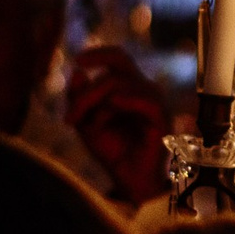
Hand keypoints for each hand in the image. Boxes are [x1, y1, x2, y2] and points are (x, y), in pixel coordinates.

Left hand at [66, 46, 169, 204]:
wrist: (128, 179)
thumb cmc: (112, 151)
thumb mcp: (86, 123)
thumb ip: (78, 99)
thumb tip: (76, 72)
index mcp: (130, 87)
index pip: (118, 58)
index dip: (99, 54)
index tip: (78, 61)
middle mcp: (145, 90)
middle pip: (117, 67)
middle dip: (90, 88)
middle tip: (73, 115)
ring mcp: (155, 102)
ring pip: (122, 83)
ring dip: (98, 102)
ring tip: (91, 125)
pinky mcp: (162, 117)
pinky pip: (144, 99)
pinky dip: (123, 101)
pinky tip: (110, 109)